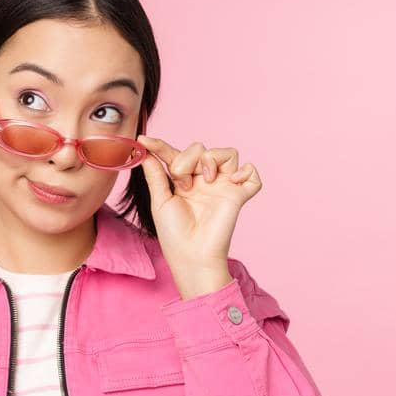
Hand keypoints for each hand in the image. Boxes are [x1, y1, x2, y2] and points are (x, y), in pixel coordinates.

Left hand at [136, 136, 262, 297]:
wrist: (191, 255)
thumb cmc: (174, 234)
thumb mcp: (159, 201)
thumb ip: (155, 174)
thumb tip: (144, 151)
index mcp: (184, 181)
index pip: (175, 155)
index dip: (160, 146)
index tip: (144, 140)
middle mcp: (204, 181)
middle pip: (200, 148)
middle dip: (186, 160)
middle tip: (183, 184)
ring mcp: (223, 186)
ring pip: (227, 153)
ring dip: (212, 161)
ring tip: (206, 182)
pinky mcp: (239, 195)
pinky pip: (251, 173)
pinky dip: (246, 172)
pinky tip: (231, 182)